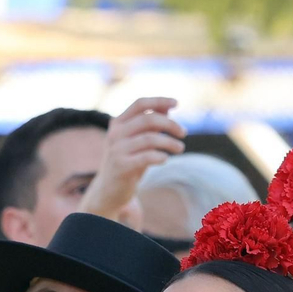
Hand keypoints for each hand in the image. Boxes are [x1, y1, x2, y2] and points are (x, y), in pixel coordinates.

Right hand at [77, 97, 185, 222]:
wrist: (109, 191)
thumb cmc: (128, 162)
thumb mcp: (138, 141)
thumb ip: (150, 126)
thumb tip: (168, 109)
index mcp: (118, 123)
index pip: (139, 104)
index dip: (159, 101)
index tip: (177, 103)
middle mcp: (115, 134)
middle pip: (148, 119)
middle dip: (170, 124)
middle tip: (183, 133)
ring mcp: (116, 150)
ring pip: (150, 139)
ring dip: (170, 142)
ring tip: (180, 148)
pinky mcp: (121, 166)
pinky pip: (146, 157)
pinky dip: (160, 156)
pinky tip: (165, 159)